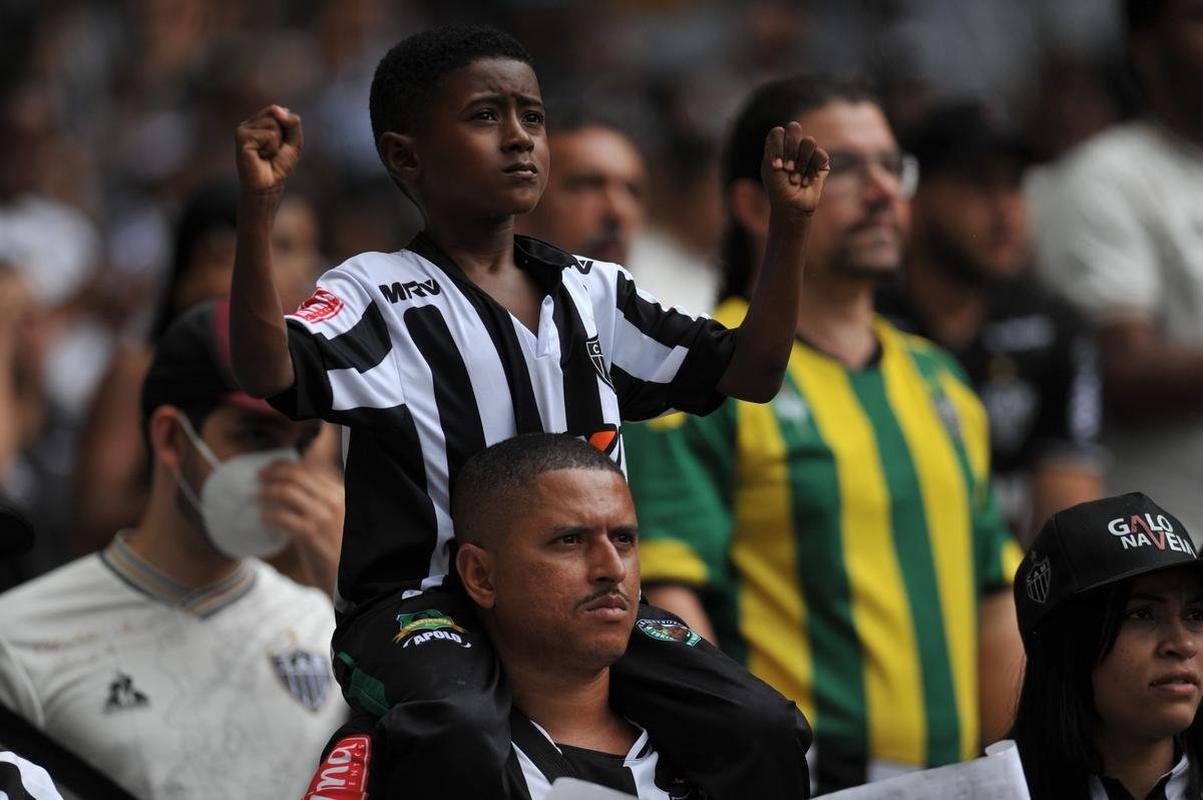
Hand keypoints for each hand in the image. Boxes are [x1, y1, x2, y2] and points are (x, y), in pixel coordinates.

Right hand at [235, 105, 303, 192]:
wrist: (269, 186)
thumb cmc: (279, 165)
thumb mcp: (294, 141)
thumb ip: (292, 122)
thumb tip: (278, 109)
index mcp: (259, 121)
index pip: (280, 110)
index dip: (287, 128)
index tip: (280, 145)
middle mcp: (249, 123)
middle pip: (277, 114)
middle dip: (283, 136)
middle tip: (273, 152)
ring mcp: (243, 129)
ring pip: (274, 125)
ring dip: (276, 144)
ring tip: (267, 155)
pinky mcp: (242, 137)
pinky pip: (269, 135)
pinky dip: (271, 148)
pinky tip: (261, 157)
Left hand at [259, 459, 343, 593]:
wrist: (354, 582)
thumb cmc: (344, 556)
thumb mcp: (341, 523)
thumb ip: (322, 507)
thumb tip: (292, 496)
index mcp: (342, 495)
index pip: (312, 469)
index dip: (288, 465)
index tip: (273, 468)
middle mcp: (335, 501)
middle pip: (298, 474)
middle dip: (274, 472)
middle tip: (259, 476)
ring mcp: (323, 516)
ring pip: (287, 491)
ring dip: (267, 491)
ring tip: (257, 496)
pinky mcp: (311, 534)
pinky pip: (282, 516)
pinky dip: (269, 516)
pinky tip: (264, 520)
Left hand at [761, 121, 828, 216]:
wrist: (791, 205)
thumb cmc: (778, 188)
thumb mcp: (769, 167)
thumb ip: (773, 146)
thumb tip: (783, 132)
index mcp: (778, 145)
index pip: (778, 131)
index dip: (777, 147)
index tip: (776, 166)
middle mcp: (793, 145)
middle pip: (795, 128)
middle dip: (790, 151)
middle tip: (787, 169)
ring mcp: (808, 152)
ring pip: (809, 142)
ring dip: (801, 164)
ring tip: (795, 180)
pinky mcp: (821, 161)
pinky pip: (820, 155)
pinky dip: (812, 171)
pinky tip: (806, 182)